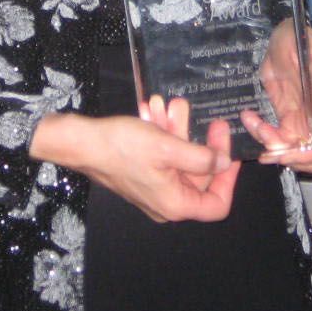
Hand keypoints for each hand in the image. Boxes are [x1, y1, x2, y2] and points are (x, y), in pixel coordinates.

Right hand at [30, 102, 239, 223]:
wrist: (82, 142)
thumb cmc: (121, 147)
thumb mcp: (168, 147)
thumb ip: (202, 158)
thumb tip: (223, 162)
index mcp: (175, 204)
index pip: (217, 204)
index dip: (228, 179)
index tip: (229, 153)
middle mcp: (166, 202)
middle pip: (199, 176)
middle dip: (199, 142)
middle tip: (206, 119)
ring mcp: (153, 188)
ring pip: (179, 160)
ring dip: (178, 132)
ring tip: (172, 106)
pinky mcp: (143, 174)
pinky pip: (162, 156)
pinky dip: (163, 135)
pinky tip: (155, 111)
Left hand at [243, 24, 311, 174]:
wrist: (278, 40)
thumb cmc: (291, 37)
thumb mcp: (298, 38)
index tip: (285, 150)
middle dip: (292, 159)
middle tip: (266, 146)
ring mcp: (301, 120)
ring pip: (298, 154)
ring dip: (275, 150)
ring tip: (256, 126)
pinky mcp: (287, 119)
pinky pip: (280, 141)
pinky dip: (264, 137)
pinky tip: (251, 119)